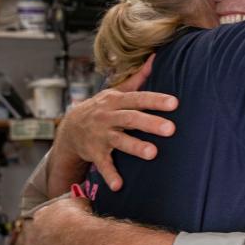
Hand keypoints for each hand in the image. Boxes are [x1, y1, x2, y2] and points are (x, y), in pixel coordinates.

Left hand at [25, 196, 92, 244]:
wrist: (75, 238)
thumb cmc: (78, 217)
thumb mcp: (79, 202)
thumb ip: (76, 205)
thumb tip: (80, 206)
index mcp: (41, 216)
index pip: (46, 217)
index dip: (59, 221)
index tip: (69, 224)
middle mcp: (35, 234)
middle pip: (46, 238)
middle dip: (57, 240)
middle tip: (73, 241)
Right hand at [51, 55, 177, 190]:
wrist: (70, 127)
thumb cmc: (102, 108)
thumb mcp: (116, 91)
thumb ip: (137, 79)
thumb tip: (156, 58)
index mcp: (115, 101)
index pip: (138, 99)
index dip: (155, 100)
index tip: (174, 103)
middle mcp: (108, 117)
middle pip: (131, 119)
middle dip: (150, 123)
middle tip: (171, 129)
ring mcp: (100, 135)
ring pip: (119, 141)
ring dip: (135, 147)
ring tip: (152, 153)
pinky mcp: (95, 153)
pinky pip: (103, 164)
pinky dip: (110, 175)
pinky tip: (119, 185)